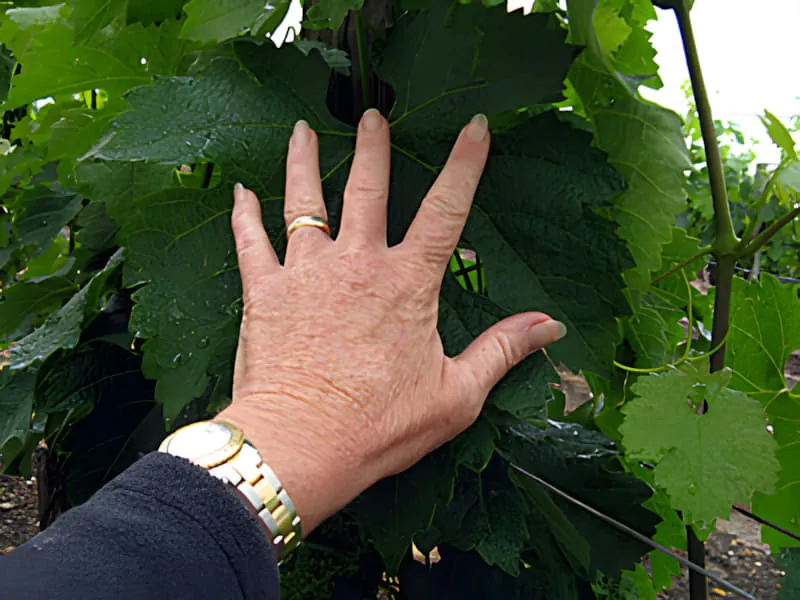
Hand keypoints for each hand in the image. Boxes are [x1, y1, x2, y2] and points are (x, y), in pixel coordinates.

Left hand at [217, 109, 566, 533]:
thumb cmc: (380, 426)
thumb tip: (551, 326)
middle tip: (373, 115)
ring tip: (303, 131)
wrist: (302, 445)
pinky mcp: (266, 291)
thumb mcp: (457, 394)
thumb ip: (503, 350)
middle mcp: (357, 264)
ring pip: (305, 202)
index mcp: (408, 284)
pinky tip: (241, 192)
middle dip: (375, 148)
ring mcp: (307, 273)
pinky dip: (245, 214)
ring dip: (305, 163)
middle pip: (368, 190)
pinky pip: (251, 241)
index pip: (447, 210)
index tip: (475, 128)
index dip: (466, 165)